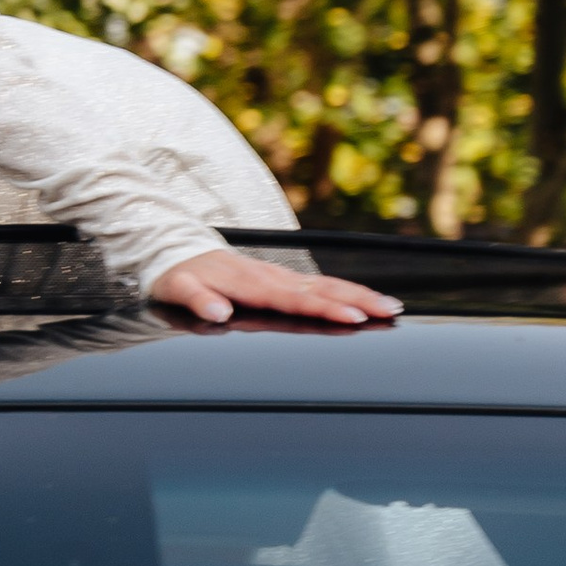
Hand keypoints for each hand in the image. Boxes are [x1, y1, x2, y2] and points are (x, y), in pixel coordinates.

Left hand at [152, 247, 400, 330]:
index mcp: (250, 283)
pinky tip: (365, 298)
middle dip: (357, 300)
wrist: (177, 249)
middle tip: (388, 310)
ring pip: (325, 284)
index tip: (352, 316)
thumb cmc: (179, 274)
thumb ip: (198, 300)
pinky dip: (344, 289)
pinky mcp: (281, 277)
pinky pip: (319, 282)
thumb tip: (217, 313)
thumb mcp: (178, 288)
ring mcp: (278, 275)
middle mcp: (270, 277)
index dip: (323, 309)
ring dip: (358, 294)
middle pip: (320, 290)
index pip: (293, 299)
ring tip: (389, 305)